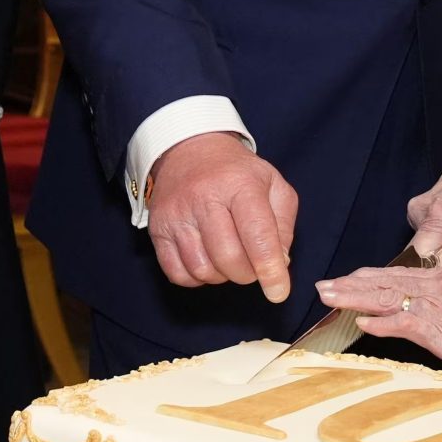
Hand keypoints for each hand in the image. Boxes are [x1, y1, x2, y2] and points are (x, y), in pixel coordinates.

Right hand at [148, 133, 298, 302]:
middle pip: (228, 258)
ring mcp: (177, 214)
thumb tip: (279, 262)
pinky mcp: (157, 228)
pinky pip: (177, 273)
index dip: (270, 269)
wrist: (188, 150)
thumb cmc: (236, 173)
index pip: (257, 235)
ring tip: (228, 257)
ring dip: (222, 276)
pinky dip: (196, 278)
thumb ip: (283, 225)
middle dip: (247, 273)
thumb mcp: (272, 185)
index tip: (278, 291)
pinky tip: (207, 260)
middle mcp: (204, 197)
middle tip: (252, 264)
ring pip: (202, 269)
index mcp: (240, 184)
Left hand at [316, 262, 441, 378]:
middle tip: (324, 285)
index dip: (370, 277)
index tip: (348, 278)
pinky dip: (380, 322)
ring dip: (354, 297)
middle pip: (387, 280)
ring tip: (329, 297)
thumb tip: (423, 308)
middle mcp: (439, 284)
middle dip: (352, 283)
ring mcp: (438, 305)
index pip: (401, 274)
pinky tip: (361, 321)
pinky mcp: (440, 328)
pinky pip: (403, 322)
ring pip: (387, 297)